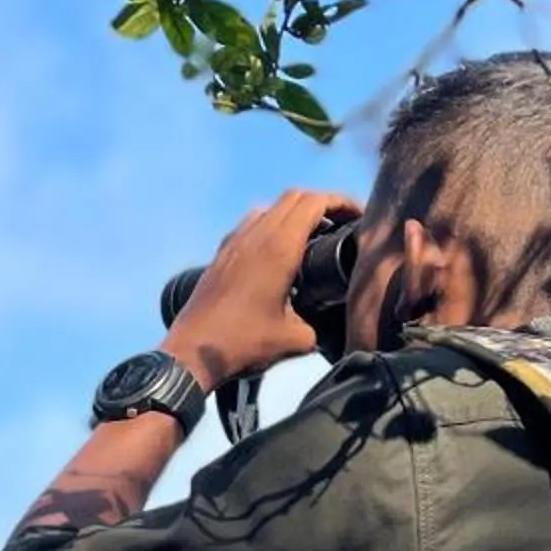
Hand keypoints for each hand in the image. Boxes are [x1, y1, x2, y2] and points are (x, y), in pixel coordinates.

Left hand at [159, 188, 363, 386]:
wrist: (192, 353)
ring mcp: (234, 243)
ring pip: (270, 208)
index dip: (341, 202)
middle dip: (322, 204)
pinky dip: (271, 226)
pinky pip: (251, 225)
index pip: (314, 202)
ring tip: (313, 235)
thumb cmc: (242, 343)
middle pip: (293, 198)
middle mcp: (254, 236)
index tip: (358, 215)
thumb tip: (326, 323)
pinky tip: (278, 253)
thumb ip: (319, 324)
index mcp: (278, 248)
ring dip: (294, 213)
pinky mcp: (220, 255)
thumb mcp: (296, 338)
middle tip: (341, 223)